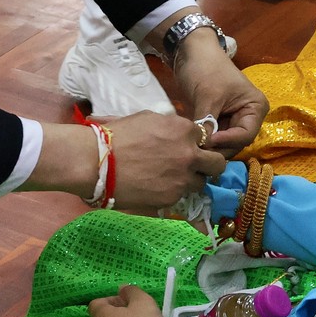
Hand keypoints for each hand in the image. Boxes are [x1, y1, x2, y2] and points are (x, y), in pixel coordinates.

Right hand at [101, 108, 225, 209]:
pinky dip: (173, 192)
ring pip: (201, 182)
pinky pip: (181, 195)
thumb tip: (177, 133)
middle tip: (195, 166)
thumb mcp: (148, 119)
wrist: (98, 162)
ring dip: (191, 180)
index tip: (187, 147)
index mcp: (184, 130)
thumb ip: (170, 127)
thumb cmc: (117, 135)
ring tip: (171, 179)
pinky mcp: (172, 197)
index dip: (196, 142)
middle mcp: (189, 154)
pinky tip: (156, 187)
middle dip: (209, 164)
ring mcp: (182, 178)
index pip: (206, 137)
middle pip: (217, 163)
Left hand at [173, 37, 267, 154]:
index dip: (227, 141)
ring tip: (193, 147)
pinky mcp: (218, 120)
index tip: (207, 141)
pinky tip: (192, 143)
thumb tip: (203, 149)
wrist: (191, 51)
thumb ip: (207, 123)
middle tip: (197, 150)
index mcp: (255, 107)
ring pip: (224, 143)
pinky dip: (204, 141)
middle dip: (218, 148)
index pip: (246, 135)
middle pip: (236, 143)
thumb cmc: (206, 68)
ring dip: (210, 147)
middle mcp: (248, 117)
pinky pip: (214, 137)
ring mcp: (233, 119)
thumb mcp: (208, 96)